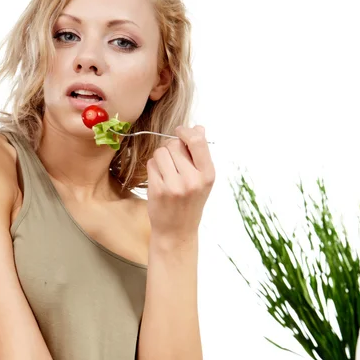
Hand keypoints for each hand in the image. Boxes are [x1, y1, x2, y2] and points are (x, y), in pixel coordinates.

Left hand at [146, 125, 214, 245]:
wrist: (177, 232)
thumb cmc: (190, 203)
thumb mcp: (202, 180)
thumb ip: (200, 155)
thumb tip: (198, 128)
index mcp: (208, 175)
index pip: (197, 141)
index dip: (186, 132)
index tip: (180, 132)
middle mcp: (193, 180)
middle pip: (174, 145)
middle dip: (170, 149)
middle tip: (173, 163)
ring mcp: (174, 185)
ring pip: (160, 152)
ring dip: (160, 158)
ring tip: (166, 173)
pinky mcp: (158, 190)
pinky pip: (151, 164)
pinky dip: (153, 169)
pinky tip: (159, 180)